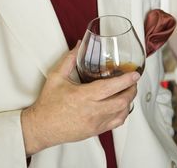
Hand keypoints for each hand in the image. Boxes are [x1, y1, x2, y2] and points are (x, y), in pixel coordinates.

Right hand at [21, 43, 139, 154]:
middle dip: (131, 90)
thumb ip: (69, 60)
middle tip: (133, 81)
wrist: (41, 127)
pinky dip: (123, 113)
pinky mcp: (95, 131)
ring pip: (121, 113)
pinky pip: (116, 123)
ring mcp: (95, 123)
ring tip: (129, 91)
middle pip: (121, 101)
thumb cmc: (48, 104)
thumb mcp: (56, 77)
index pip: (109, 88)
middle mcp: (92, 111)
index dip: (125, 81)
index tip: (135, 74)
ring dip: (129, 101)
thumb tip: (79, 45)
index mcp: (82, 96)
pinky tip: (121, 106)